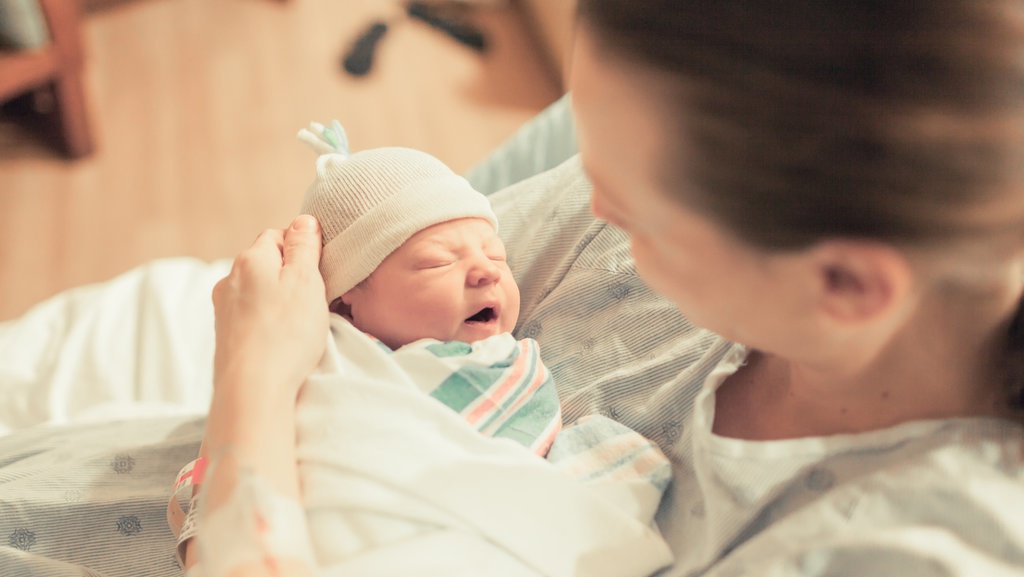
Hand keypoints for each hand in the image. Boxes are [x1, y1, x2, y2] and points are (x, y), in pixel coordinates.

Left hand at [211, 215, 328, 399]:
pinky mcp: (226, 336)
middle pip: (266, 265)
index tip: (318, 271)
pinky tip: (281, 341)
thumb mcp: (305, 280)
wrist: (253, 388)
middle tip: (313, 299)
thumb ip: (304, 247)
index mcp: (250, 259)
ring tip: (299, 325)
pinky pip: (252, 317)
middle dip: (289, 276)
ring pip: (258, 292)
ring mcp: (224, 309)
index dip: (301, 250)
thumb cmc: (285, 333)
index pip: (277, 236)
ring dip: (278, 301)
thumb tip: (303, 221)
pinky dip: (267, 323)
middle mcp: (230, 279)